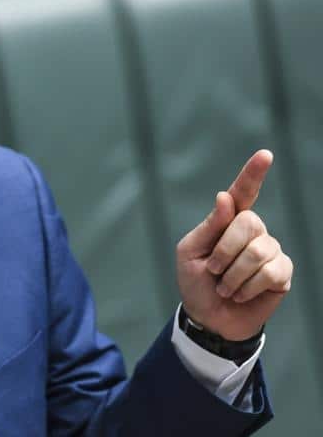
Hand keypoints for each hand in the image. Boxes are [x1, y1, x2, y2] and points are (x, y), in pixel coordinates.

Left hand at [176, 150, 292, 340]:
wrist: (208, 317)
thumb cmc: (195, 282)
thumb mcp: (190, 253)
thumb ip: (209, 226)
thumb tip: (226, 197)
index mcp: (227, 221)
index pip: (243, 193)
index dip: (253, 173)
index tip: (265, 155)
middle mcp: (252, 230)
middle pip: (248, 222)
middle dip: (224, 251)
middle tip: (213, 270)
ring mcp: (270, 250)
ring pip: (258, 250)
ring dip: (233, 274)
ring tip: (225, 286)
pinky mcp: (282, 272)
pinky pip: (270, 272)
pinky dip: (247, 286)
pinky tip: (241, 294)